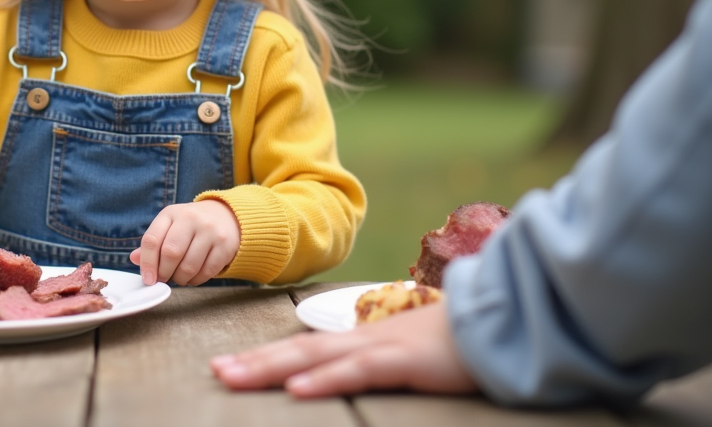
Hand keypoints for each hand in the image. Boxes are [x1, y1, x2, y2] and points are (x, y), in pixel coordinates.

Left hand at [129, 200, 239, 285]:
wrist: (226, 216)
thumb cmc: (190, 225)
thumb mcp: (169, 226)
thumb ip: (152, 243)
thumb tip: (134, 259)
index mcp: (171, 213)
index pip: (152, 240)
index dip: (147, 263)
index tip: (148, 278)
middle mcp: (191, 218)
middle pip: (170, 253)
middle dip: (164, 273)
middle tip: (164, 279)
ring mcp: (210, 231)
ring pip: (188, 266)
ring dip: (180, 279)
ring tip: (179, 277)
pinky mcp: (225, 245)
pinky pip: (206, 272)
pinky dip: (196, 280)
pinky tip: (193, 276)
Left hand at [209, 301, 476, 397]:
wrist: (498, 321)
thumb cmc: (453, 344)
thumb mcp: (405, 354)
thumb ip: (375, 361)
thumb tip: (348, 370)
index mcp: (359, 340)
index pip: (302, 351)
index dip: (264, 358)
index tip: (229, 365)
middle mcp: (360, 340)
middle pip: (296, 352)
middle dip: (253, 362)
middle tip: (214, 370)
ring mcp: (379, 348)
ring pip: (315, 359)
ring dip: (271, 369)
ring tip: (234, 377)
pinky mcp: (402, 362)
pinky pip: (358, 372)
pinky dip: (326, 381)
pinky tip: (297, 390)